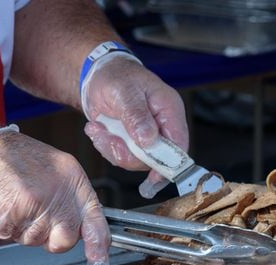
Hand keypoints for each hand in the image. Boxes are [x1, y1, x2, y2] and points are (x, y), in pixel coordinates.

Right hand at [0, 131, 110, 264]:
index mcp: (71, 178)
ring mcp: (34, 204)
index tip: (99, 260)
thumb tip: (81, 229)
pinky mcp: (11, 214)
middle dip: (50, 239)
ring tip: (12, 202)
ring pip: (34, 240)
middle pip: (65, 239)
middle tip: (33, 219)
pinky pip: (9, 236)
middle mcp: (57, 191)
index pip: (94, 216)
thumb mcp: (52, 168)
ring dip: (21, 230)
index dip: (98, 242)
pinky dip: (1, 226)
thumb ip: (68, 198)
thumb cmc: (11, 158)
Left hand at [82, 56, 188, 194]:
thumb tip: (149, 140)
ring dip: (112, 149)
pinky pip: (120, 156)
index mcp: (169, 110)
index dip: (170, 164)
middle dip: (127, 153)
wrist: (97, 77)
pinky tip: (98, 130)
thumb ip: (137, 116)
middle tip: (108, 138)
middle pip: (154, 158)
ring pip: (134, 160)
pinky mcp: (130, 142)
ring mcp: (145, 136)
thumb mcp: (125, 92)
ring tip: (98, 129)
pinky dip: (106, 146)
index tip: (155, 177)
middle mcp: (160, 127)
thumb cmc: (117, 76)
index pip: (178, 144)